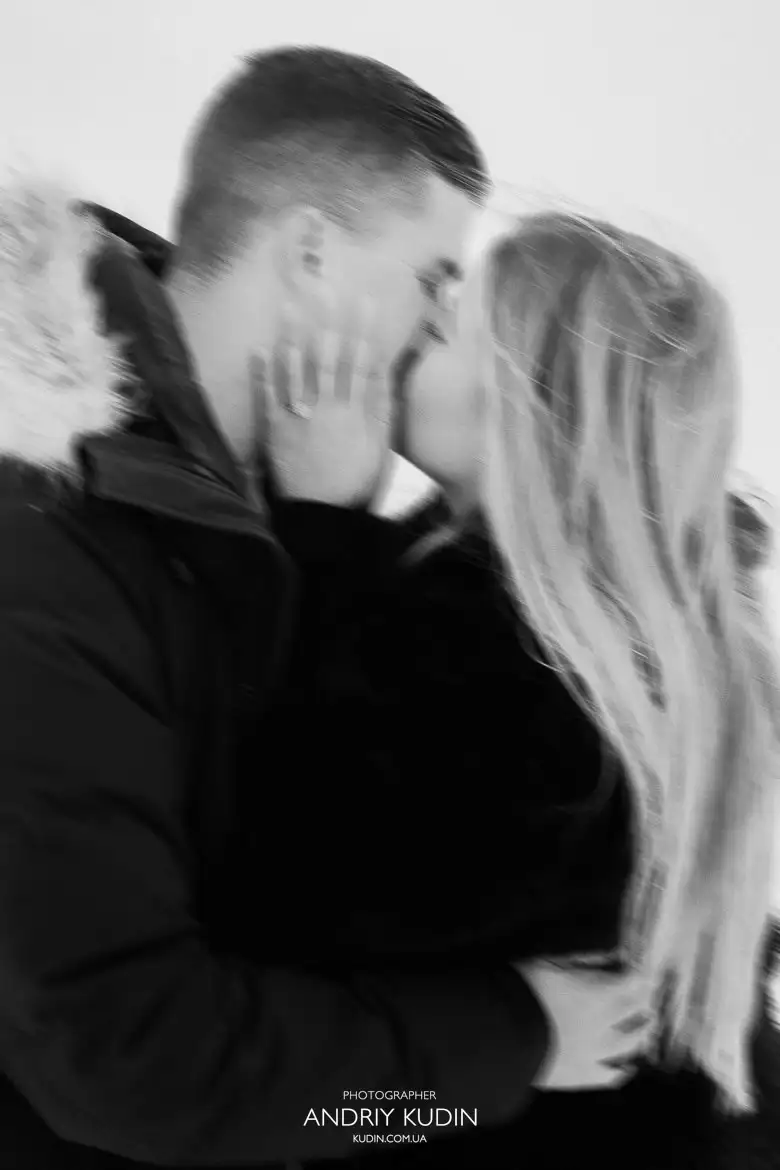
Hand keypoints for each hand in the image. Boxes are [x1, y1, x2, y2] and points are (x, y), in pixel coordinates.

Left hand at [259, 298, 393, 507]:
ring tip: (290, 306)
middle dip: (327, 321)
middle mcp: (326, 407)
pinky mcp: (275, 430)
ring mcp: (298, 416)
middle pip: (327, 357)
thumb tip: (385, 373)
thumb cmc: (358, 484)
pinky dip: (263, 372)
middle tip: (325, 289)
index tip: (365, 301)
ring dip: (292, 336)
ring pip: (295, 369)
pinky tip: (259, 348)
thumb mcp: (380, 447)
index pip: (360, 361)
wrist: (325, 518)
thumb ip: (382, 408)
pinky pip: (267, 396)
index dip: (363, 330)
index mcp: (355, 411)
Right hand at [516, 959, 656, 1090]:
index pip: (634, 980)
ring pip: (631, 1045)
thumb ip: (585, 960)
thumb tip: (613, 955)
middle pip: (637, 1011)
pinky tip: (627, 1068)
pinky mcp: (581, 1076)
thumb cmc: (521, 989)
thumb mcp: (551, 962)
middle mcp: (604, 1024)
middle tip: (646, 991)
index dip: (640, 972)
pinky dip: (622, 1070)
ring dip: (642, 1032)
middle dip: (644, 998)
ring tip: (647, 1024)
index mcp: (598, 993)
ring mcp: (595, 1053)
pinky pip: (610, 1077)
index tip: (640, 966)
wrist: (498, 1035)